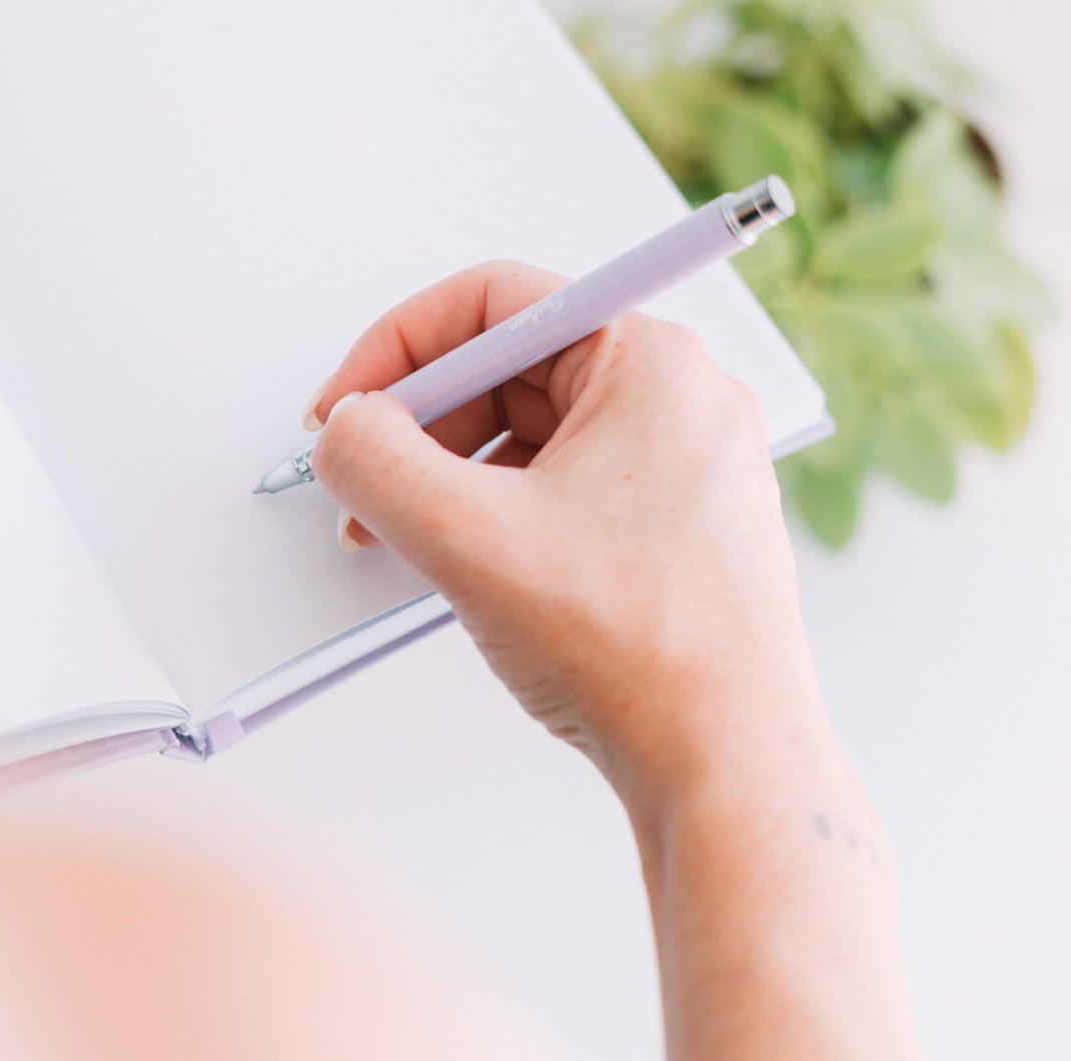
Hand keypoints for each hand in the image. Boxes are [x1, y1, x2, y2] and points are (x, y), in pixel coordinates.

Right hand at [307, 260, 828, 805]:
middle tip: (361, 481)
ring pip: (531, 432)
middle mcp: (677, 396)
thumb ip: (375, 461)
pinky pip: (562, 482)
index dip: (396, 348)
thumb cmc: (639, 652)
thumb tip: (344, 431)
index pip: (493, 303)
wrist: (727, 768)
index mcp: (649, 361)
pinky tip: (461, 559)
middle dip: (419, 425)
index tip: (344, 407)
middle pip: (509, 368)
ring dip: (450, 474)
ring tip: (400, 536)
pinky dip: (498, 509)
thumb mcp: (468, 537)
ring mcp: (682, 461)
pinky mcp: (674, 520)